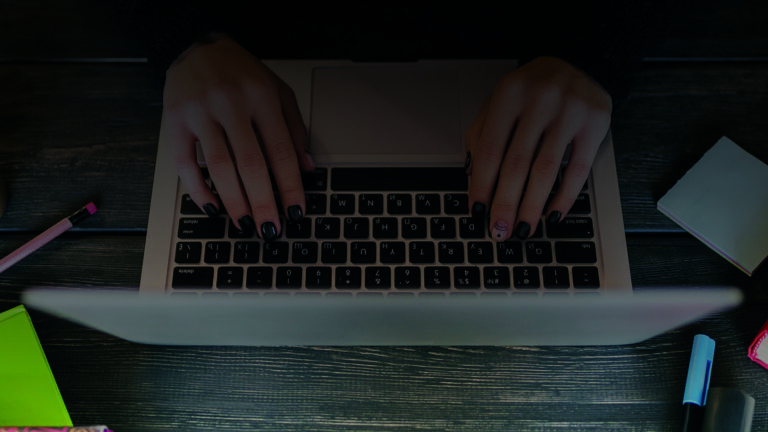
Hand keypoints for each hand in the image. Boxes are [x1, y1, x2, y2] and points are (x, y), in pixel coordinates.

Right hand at [159, 33, 313, 238]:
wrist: (195, 45)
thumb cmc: (241, 73)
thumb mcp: (278, 92)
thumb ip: (294, 128)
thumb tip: (305, 168)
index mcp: (262, 97)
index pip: (281, 151)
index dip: (290, 186)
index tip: (295, 212)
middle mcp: (231, 104)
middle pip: (251, 164)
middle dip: (263, 202)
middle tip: (270, 228)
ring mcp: (200, 113)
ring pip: (219, 167)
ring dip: (234, 202)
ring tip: (245, 223)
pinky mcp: (175, 122)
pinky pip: (185, 164)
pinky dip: (199, 190)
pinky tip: (213, 207)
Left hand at [465, 56, 611, 240]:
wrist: (579, 61)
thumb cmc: (532, 89)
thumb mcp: (500, 101)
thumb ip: (482, 134)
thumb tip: (472, 177)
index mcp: (509, 94)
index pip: (490, 149)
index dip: (482, 184)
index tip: (477, 210)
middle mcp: (539, 100)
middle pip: (517, 164)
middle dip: (505, 203)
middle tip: (499, 230)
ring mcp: (570, 112)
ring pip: (546, 170)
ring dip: (532, 206)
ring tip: (523, 228)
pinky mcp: (595, 124)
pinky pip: (578, 169)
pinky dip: (564, 196)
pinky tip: (552, 213)